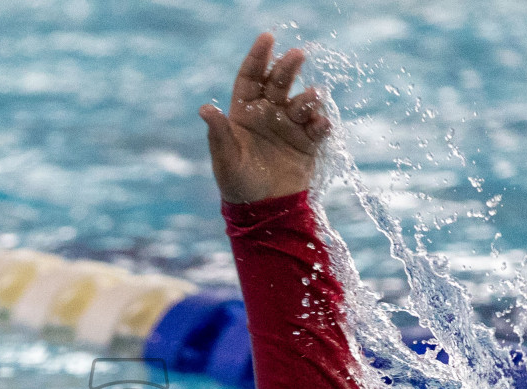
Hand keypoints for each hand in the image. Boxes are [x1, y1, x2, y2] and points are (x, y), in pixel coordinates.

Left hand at [200, 33, 331, 204]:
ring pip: (301, 102)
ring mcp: (289, 126)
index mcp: (244, 113)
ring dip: (308, 97)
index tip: (268, 37)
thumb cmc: (238, 185)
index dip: (258, 57)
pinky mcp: (307, 143)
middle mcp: (268, 114)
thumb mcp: (225, 161)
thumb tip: (205, 109)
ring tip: (312, 97)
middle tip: (297, 55)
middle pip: (278, 83)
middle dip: (287, 68)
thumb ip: (219, 134)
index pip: (251, 78)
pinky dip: (321, 123)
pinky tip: (321, 124)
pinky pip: (317, 127)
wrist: (264, 212)